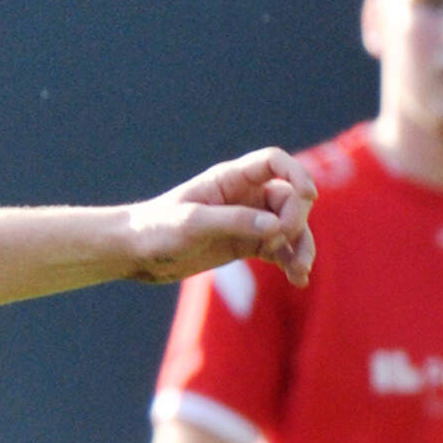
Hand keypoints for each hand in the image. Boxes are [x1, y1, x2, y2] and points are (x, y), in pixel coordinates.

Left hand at [120, 149, 317, 286]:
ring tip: (301, 270)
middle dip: (295, 219)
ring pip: (289, 226)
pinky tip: (298, 279)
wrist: (134, 253)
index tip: (308, 195)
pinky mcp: (245, 244)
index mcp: (230, 179)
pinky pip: (278, 249)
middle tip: (280, 241)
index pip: (274, 162)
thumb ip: (234, 222)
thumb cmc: (155, 229)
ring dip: (301, 245)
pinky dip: (290, 261)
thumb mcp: (191, 224)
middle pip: (289, 197)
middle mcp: (244, 196)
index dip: (296, 173)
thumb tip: (277, 228)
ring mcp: (247, 220)